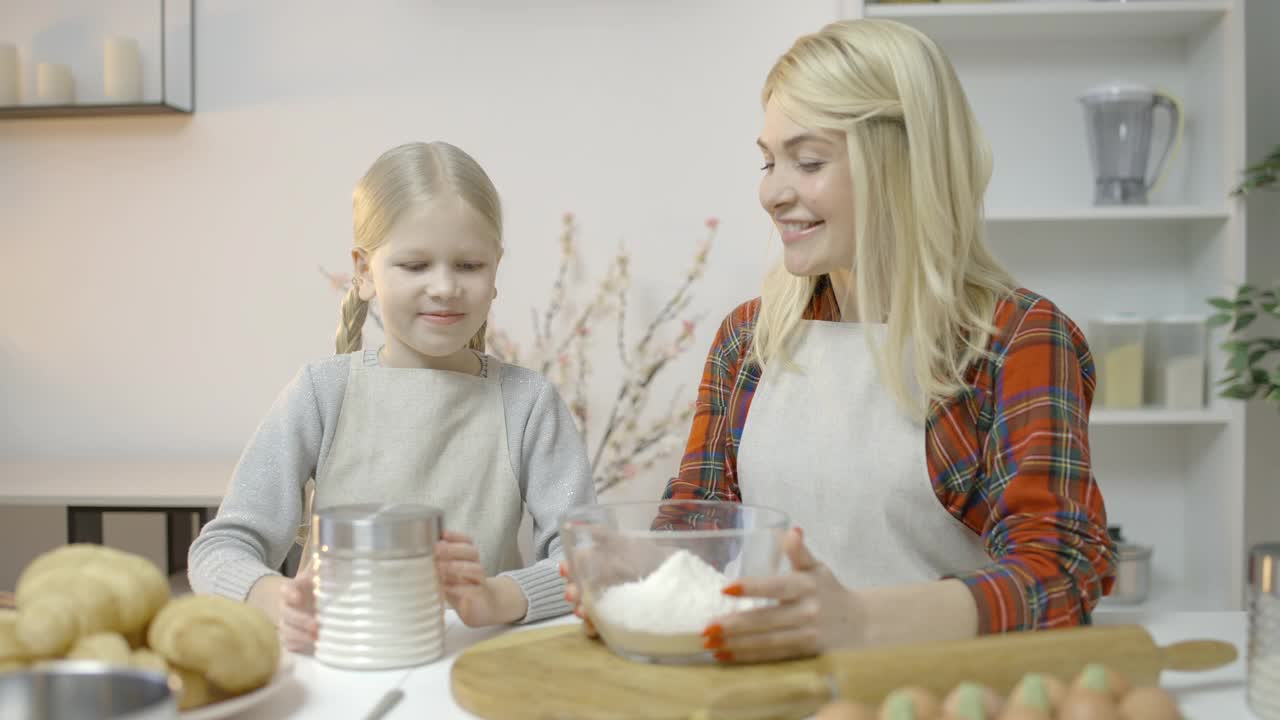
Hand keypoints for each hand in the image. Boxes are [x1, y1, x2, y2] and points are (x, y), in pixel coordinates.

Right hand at [277, 566, 317, 653]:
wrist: (301, 602)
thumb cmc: (311, 588)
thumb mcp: (315, 577)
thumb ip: (319, 568)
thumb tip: (328, 554)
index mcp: (291, 590)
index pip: (286, 590)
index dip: (290, 593)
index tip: (298, 597)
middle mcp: (286, 607)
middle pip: (286, 614)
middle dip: (300, 620)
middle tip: (316, 625)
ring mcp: (286, 623)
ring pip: (287, 631)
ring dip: (300, 636)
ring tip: (317, 639)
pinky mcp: (289, 636)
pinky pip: (288, 643)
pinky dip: (298, 645)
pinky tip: (311, 647)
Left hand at [436, 530, 527, 626]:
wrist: (481, 607)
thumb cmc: (460, 587)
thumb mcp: (448, 574)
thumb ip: (439, 563)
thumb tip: (419, 552)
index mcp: (468, 558)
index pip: (467, 541)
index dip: (456, 536)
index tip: (443, 534)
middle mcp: (476, 566)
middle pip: (472, 552)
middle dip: (454, 549)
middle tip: (437, 550)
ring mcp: (480, 582)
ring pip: (476, 570)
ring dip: (458, 567)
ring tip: (441, 568)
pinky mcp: (479, 598)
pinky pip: (472, 591)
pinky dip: (459, 589)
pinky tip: (446, 588)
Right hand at [559, 534, 671, 639]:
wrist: (679, 584)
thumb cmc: (651, 559)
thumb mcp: (626, 544)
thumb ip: (601, 537)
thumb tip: (573, 532)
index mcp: (604, 562)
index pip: (579, 566)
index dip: (569, 567)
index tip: (564, 569)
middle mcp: (605, 583)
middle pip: (580, 587)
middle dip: (573, 590)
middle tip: (572, 593)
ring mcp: (611, 602)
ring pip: (587, 607)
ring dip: (581, 608)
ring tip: (582, 611)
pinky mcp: (618, 621)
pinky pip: (599, 626)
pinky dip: (593, 626)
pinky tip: (593, 626)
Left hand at [702, 527, 861, 662]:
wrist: (863, 625)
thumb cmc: (831, 592)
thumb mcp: (818, 568)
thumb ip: (800, 552)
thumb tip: (791, 530)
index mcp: (807, 585)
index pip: (776, 586)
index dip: (752, 587)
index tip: (725, 588)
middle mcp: (807, 611)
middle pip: (766, 619)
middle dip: (734, 625)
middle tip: (706, 627)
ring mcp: (808, 635)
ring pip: (767, 642)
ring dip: (736, 645)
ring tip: (709, 645)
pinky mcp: (807, 655)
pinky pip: (774, 656)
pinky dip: (749, 658)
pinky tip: (727, 656)